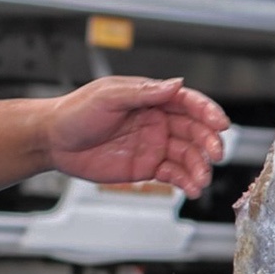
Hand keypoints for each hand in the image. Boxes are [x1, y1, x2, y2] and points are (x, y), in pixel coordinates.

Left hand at [45, 77, 227, 194]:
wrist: (53, 141)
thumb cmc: (75, 112)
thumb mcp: (108, 97)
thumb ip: (144, 93)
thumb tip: (175, 84)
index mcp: (151, 98)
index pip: (187, 102)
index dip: (207, 112)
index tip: (220, 124)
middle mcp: (158, 120)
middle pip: (194, 130)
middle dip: (208, 142)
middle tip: (215, 154)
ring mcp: (155, 144)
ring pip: (187, 155)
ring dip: (199, 167)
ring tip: (201, 180)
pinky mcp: (147, 167)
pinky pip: (173, 174)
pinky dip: (185, 181)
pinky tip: (192, 189)